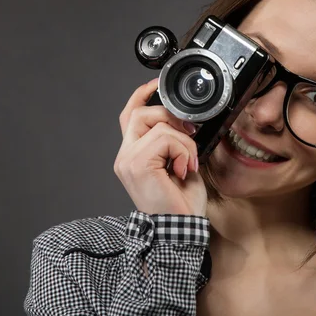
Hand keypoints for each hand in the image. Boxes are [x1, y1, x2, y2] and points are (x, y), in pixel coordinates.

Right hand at [113, 78, 207, 216]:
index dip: (141, 95)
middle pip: (140, 113)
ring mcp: (128, 161)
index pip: (129, 116)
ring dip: (183, 141)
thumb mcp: (179, 165)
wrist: (179, 230)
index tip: (155, 84)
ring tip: (188, 163)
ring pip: (157, 125)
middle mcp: (125, 157)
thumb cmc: (180, 204)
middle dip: (169, 116)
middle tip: (190, 134)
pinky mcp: (138, 165)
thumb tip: (186, 123)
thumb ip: (173, 142)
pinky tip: (183, 170)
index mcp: (132, 156)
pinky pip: (165, 139)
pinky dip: (183, 151)